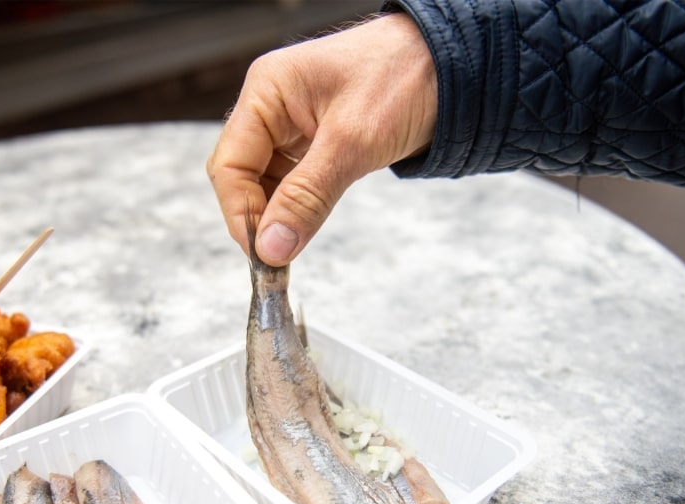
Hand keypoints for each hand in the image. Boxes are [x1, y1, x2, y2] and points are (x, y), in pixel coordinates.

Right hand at [206, 11, 436, 265]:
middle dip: (256, 217)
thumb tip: (272, 247)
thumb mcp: (353, 142)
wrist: (454, 65)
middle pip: (240, 175)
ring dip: (276, 216)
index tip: (263, 254)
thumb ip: (307, 197)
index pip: (230, 164)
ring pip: (264, 183)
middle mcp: (271, 106)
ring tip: (292, 246)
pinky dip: (295, 207)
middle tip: (277, 258)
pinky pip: (290, 181)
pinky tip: (305, 225)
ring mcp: (291, 124)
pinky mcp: (313, 140)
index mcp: (267, 90)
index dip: (241, 214)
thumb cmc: (405, 76)